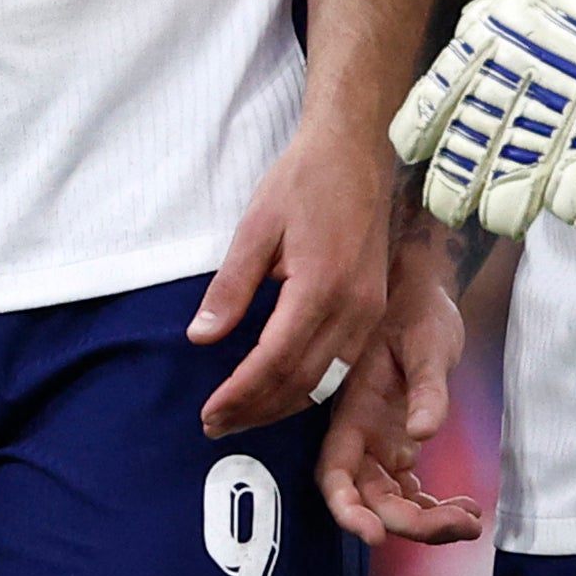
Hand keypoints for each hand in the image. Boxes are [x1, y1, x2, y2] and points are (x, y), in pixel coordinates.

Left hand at [191, 115, 394, 436]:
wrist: (358, 150)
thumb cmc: (304, 180)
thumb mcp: (256, 226)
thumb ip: (230, 286)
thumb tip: (201, 338)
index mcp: (321, 286)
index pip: (274, 361)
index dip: (239, 393)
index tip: (209, 412)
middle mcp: (353, 308)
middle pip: (302, 382)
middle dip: (257, 410)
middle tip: (216, 424)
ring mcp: (369, 311)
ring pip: (325, 381)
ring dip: (282, 405)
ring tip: (243, 416)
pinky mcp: (374, 308)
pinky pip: (342, 364)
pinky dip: (309, 386)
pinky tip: (282, 390)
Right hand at [317, 234, 482, 546]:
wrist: (421, 288)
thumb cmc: (418, 309)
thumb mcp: (429, 342)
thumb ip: (427, 387)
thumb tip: (422, 433)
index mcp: (353, 409)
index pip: (336, 473)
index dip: (348, 509)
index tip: (375, 536)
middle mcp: (359, 433)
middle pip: (369, 497)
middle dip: (408, 523)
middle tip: (459, 525)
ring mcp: (378, 441)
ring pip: (390, 499)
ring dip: (425, 521)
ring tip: (470, 521)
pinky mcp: (397, 441)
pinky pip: (407, 488)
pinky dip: (432, 505)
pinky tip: (465, 507)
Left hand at [395, 0, 575, 236]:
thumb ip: (494, 18)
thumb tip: (466, 54)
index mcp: (497, 25)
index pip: (440, 91)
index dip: (422, 131)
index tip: (413, 157)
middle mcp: (526, 59)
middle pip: (475, 141)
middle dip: (455, 186)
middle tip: (450, 212)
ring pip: (526, 166)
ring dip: (509, 205)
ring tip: (502, 223)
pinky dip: (574, 198)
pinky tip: (565, 214)